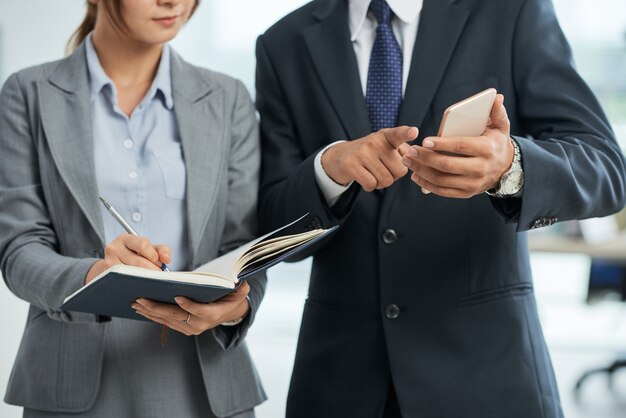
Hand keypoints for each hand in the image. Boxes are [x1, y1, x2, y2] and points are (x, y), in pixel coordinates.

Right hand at [85, 234, 170, 283]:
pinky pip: (125, 282)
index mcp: (125, 239)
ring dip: (146, 279)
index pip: (143, 244)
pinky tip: (141, 287)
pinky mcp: (106, 277)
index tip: (162, 263)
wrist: (111, 269)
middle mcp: (114, 249)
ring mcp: (107, 263)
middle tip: (159, 277)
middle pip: (139, 262)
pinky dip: (136, 286)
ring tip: (151, 281)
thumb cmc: (133, 257)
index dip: (155, 255)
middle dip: (153, 270)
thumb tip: (167, 259)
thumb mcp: (147, 250)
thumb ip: (161, 250)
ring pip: (132, 274)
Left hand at [131, 282, 250, 335]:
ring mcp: (190, 328)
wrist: (228, 314)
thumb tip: (243, 283)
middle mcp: (199, 324)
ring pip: (167, 320)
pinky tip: (142, 309)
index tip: (177, 296)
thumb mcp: (238, 294)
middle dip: (157, 307)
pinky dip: (153, 316)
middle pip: (175, 316)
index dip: (188, 305)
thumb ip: (240, 291)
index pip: (198, 310)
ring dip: (150, 312)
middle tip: (141, 299)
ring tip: (136, 303)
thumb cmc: (231, 299)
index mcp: (212, 314)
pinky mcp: (183, 328)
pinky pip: (165, 323)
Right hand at [321, 126, 418, 190]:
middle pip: (400, 170)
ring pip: (386, 180)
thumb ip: (404, 152)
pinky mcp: (351, 165)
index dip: (407, 133)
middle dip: (393, 176)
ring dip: (381, 183)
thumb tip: (415, 164)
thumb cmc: (370, 155)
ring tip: (372, 173)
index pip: (398, 134)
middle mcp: (375, 141)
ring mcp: (362, 152)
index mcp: (386, 136)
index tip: (414, 132)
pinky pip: (371, 184)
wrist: (340, 157)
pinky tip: (364, 178)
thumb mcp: (386, 147)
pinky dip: (370, 187)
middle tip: (382, 169)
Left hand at [401, 94, 512, 197]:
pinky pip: (443, 191)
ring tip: (408, 161)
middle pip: (447, 165)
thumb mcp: (501, 127)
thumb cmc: (496, 143)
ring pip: (442, 180)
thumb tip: (496, 97)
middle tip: (411, 150)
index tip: (424, 140)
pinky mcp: (466, 193)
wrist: (505, 169)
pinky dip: (427, 185)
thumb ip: (496, 112)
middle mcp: (480, 168)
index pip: (461, 146)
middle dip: (426, 158)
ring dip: (421, 171)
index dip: (442, 144)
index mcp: (487, 149)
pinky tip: (415, 176)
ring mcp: (473, 183)